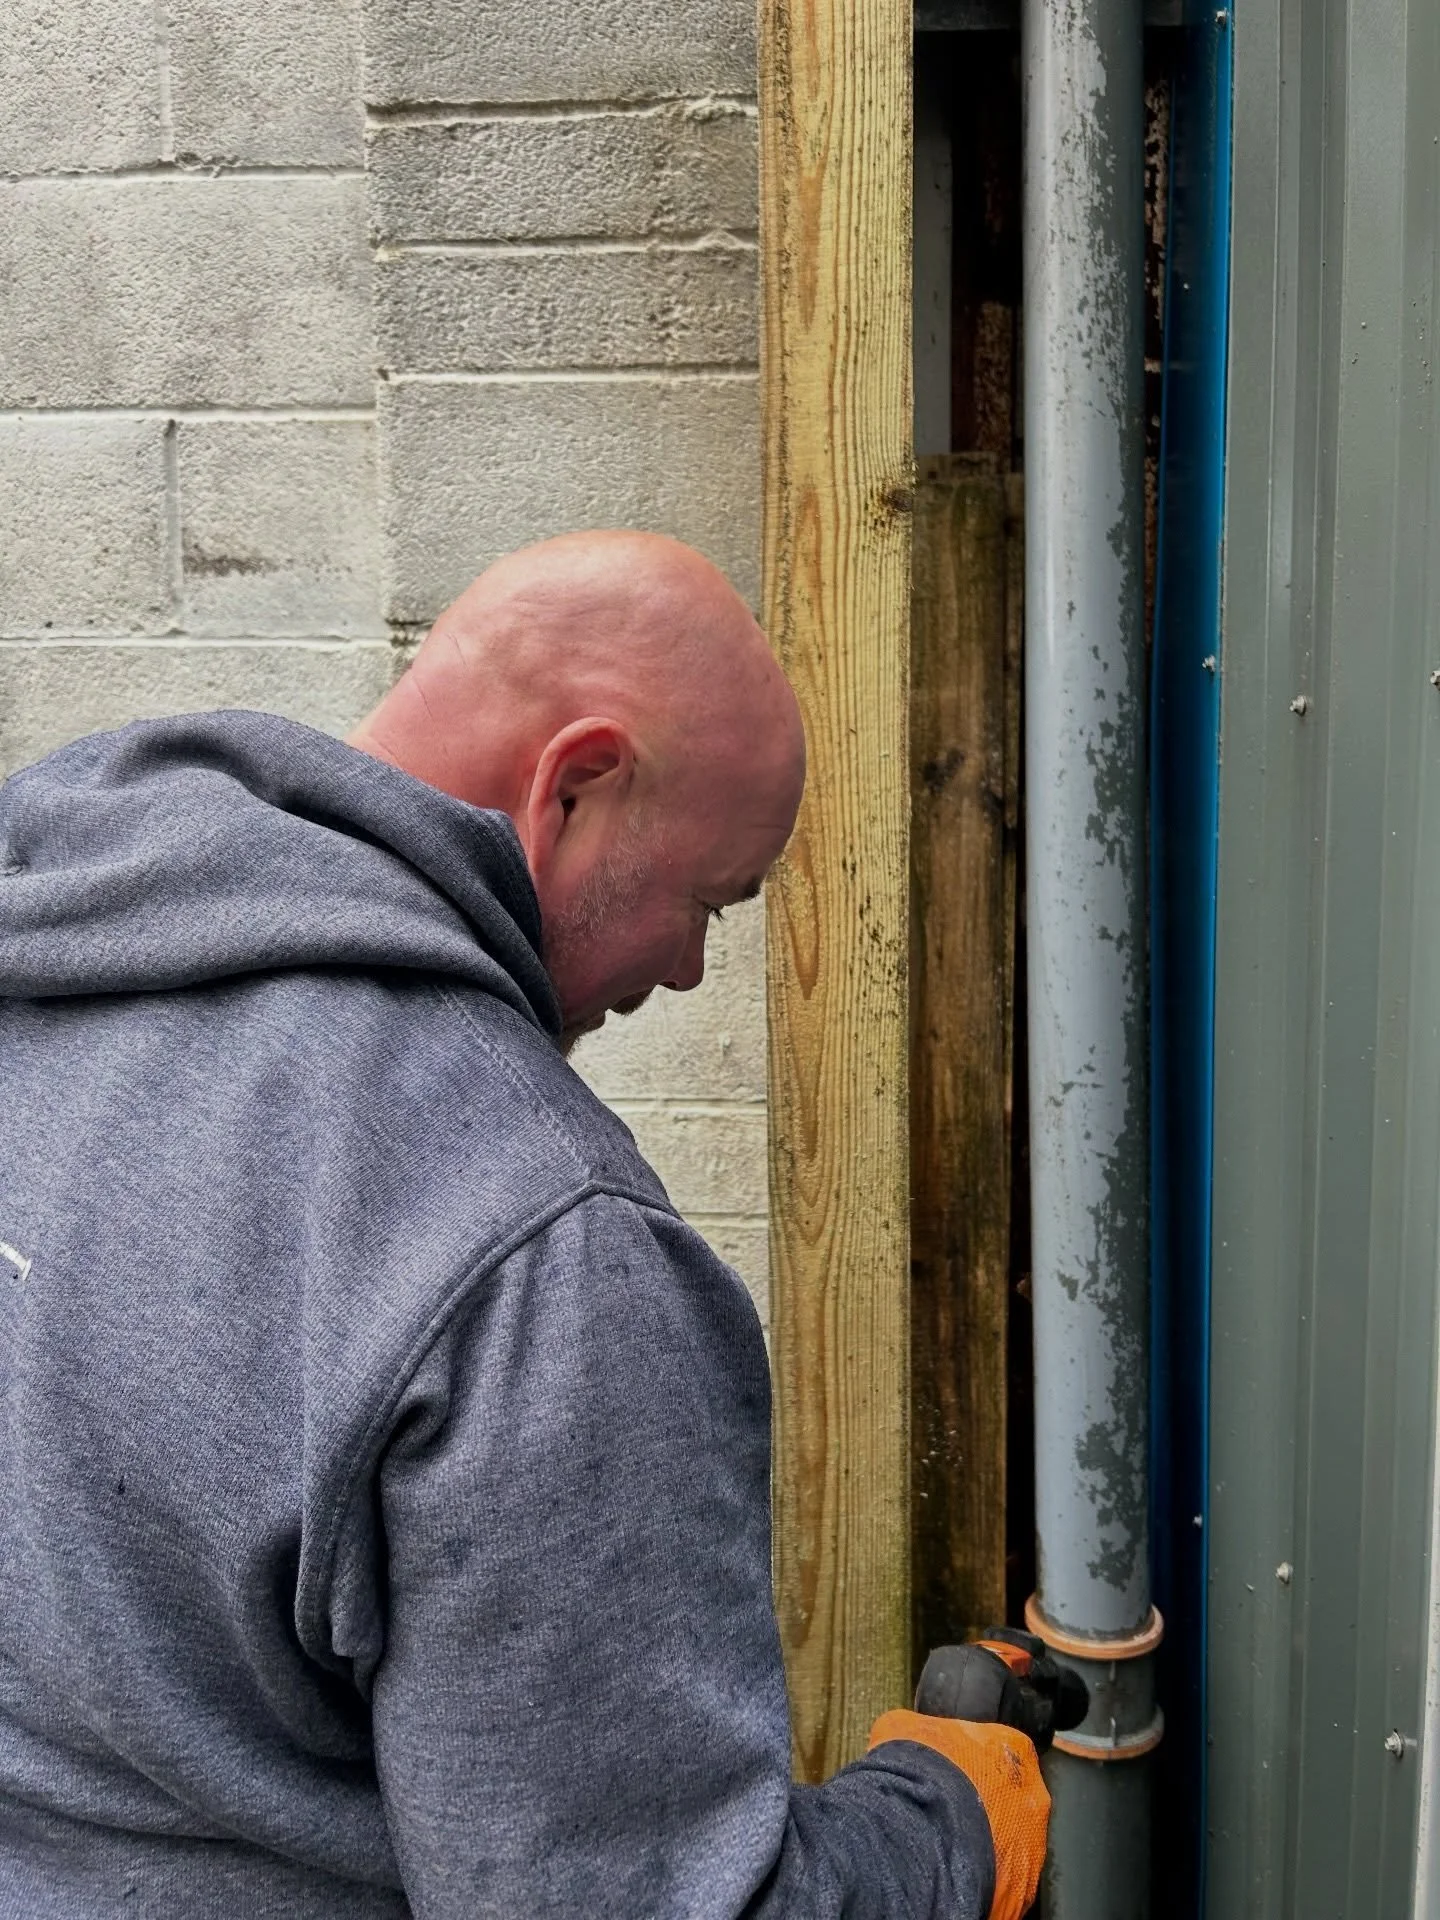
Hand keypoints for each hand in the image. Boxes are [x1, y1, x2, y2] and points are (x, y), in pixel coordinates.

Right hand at [868, 1708, 1049, 1918]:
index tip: (951, 1773)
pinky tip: (953, 1875)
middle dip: (987, 1807)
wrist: (914, 1833)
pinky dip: (983, 1881)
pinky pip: (1004, 1886)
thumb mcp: (906, 1729)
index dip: (973, 1764)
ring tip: (948, 1848)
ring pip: (1013, 1846)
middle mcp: (1034, 1797)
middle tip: (951, 1813)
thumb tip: (910, 1737)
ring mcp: (1033, 1847)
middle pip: (1014, 1801)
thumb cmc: (915, 1773)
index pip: (1002, 1751)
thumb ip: (923, 1732)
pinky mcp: (1022, 1893)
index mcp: (1015, 1749)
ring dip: (986, 1847)